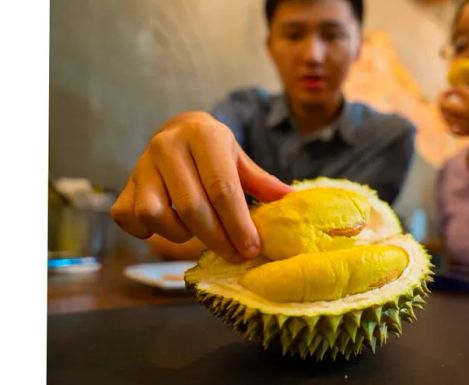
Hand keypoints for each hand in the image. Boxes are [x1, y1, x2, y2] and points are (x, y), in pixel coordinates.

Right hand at [111, 111, 292, 261]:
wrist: (177, 131)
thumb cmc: (213, 151)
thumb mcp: (238, 159)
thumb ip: (262, 182)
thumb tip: (293, 201)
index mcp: (203, 135)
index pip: (222, 188)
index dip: (238, 224)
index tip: (253, 248)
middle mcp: (167, 146)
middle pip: (193, 207)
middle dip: (219, 239)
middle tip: (237, 255)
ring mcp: (141, 165)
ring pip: (157, 215)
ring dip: (182, 235)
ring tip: (201, 234)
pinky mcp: (124, 185)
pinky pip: (129, 218)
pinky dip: (148, 233)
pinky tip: (170, 229)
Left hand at [438, 57, 468, 144]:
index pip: (456, 90)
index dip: (454, 88)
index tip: (455, 87)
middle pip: (445, 105)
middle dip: (442, 98)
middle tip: (444, 94)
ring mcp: (468, 124)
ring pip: (446, 118)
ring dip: (443, 111)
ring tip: (446, 106)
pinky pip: (453, 130)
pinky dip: (449, 125)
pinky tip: (451, 121)